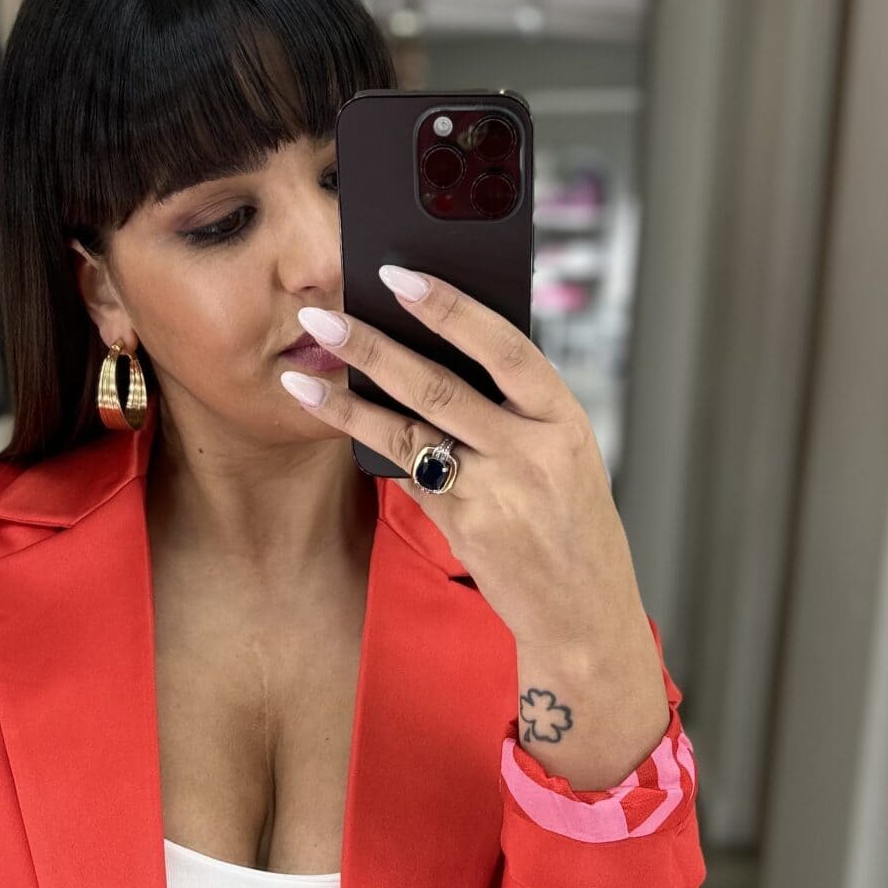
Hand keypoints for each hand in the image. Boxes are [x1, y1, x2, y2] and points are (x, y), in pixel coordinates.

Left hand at [283, 267, 634, 651]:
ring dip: (348, 402)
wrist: (585, 611)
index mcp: (565, 419)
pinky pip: (407, 476)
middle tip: (321, 315)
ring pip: (407, 434)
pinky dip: (371, 445)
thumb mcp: (568, 453)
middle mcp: (531, 453)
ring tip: (302, 376)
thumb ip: (519, 408)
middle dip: (373, 347)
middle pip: (439, 387)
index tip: (399, 276)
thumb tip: (446, 350)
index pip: (504, 347)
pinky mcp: (464, 529)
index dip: (449, 307)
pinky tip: (336, 420)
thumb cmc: (574, 522)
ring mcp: (494, 494)